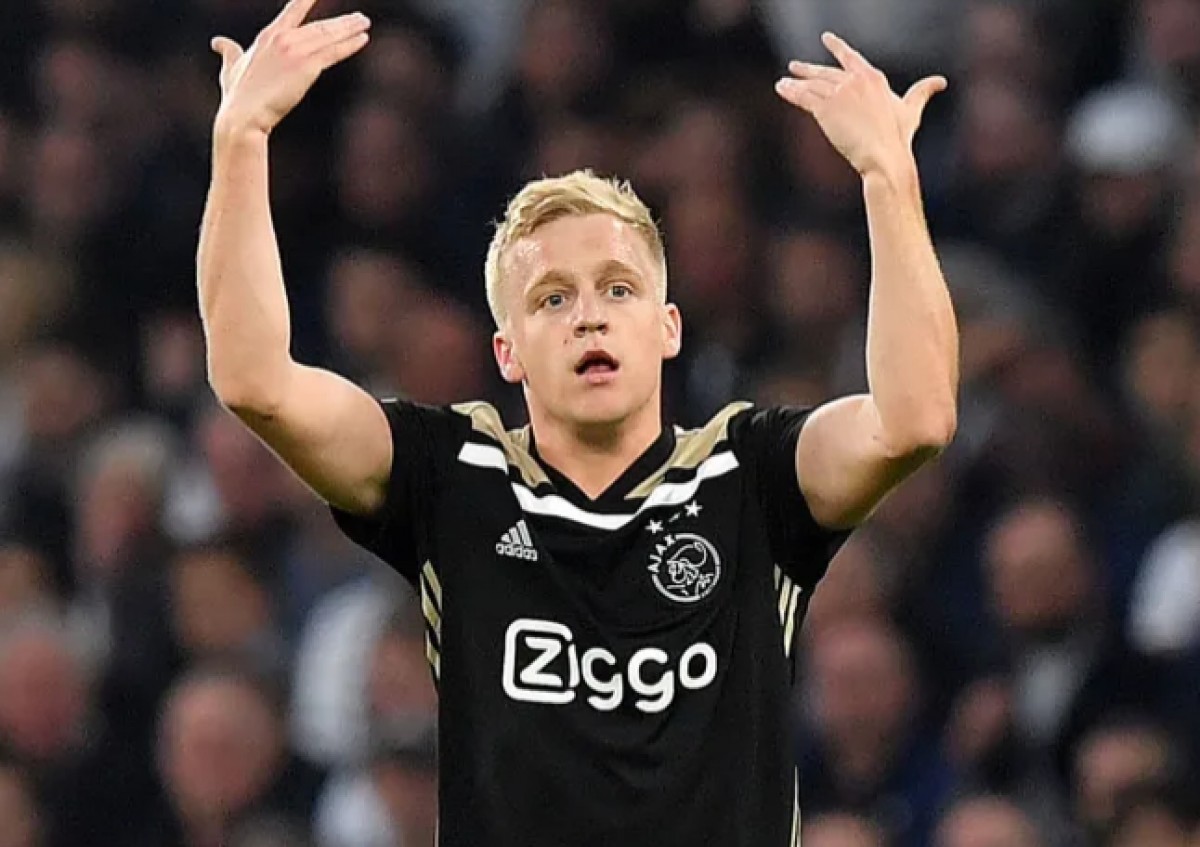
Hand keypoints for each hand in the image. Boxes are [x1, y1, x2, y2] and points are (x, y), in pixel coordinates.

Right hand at [211, 0, 370, 136]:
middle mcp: (283, 38)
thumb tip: (218, 42)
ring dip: (350, 29)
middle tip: (359, 18)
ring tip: (364, 23)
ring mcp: (296, 51)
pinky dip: (349, 45)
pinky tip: (362, 39)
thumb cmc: (237, 97)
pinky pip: (333, 52)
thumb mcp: (231, 68)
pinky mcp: (307, 67)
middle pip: (319, 25)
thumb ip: (229, 52)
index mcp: (268, 36)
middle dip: (341, 21)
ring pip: (329, 36)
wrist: (243, 116)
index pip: (293, 10)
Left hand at [775, 32, 945, 179]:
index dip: (837, 47)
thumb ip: (922, 92)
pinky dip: (791, 92)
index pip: (851, 58)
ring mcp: (839, 94)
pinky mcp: (825, 109)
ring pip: (811, 85)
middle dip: (808, 69)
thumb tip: (941, 82)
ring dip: (795, 82)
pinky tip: (782, 88)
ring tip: (783, 82)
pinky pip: (804, 97)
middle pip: (825, 72)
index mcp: (873, 78)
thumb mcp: (912, 109)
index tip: (826, 38)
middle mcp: (854, 81)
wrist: (884, 154)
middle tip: (794, 66)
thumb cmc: (899, 136)